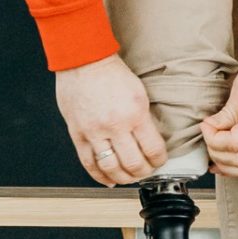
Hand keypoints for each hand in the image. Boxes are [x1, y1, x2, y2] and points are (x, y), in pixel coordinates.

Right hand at [55, 55, 167, 185]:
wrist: (83, 59)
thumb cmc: (111, 72)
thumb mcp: (139, 93)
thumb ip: (142, 118)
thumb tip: (147, 141)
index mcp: (135, 113)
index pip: (153, 149)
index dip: (159, 161)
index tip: (160, 161)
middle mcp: (115, 125)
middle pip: (133, 164)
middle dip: (143, 172)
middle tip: (146, 171)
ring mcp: (94, 131)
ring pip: (111, 168)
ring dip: (123, 178)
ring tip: (129, 177)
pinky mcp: (77, 133)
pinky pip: (88, 163)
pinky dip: (99, 175)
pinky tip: (108, 179)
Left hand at [200, 50, 237, 179]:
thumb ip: (228, 112)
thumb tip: (212, 127)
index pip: (233, 144)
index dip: (213, 138)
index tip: (206, 124)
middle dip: (216, 152)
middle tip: (208, 133)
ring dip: (226, 165)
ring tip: (213, 148)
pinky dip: (237, 167)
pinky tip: (223, 161)